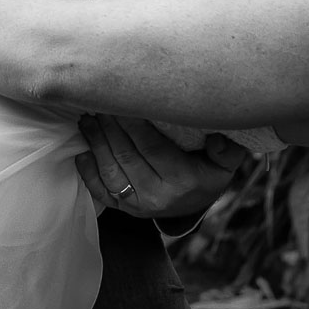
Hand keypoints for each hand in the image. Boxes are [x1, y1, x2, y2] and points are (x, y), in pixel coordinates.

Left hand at [75, 116, 247, 218]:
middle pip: (126, 156)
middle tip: (98, 102)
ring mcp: (139, 205)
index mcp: (183, 180)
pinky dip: (88, 173)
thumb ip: (226, 149)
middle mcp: (158, 196)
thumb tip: (216, 137)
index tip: (121, 99)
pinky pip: (102, 192)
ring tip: (87, 120)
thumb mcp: (225, 162)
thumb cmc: (208, 172)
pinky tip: (82, 153)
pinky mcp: (125, 209)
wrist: (196, 203)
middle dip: (109, 128)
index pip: (152, 147)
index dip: (134, 123)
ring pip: (111, 172)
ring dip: (96, 144)